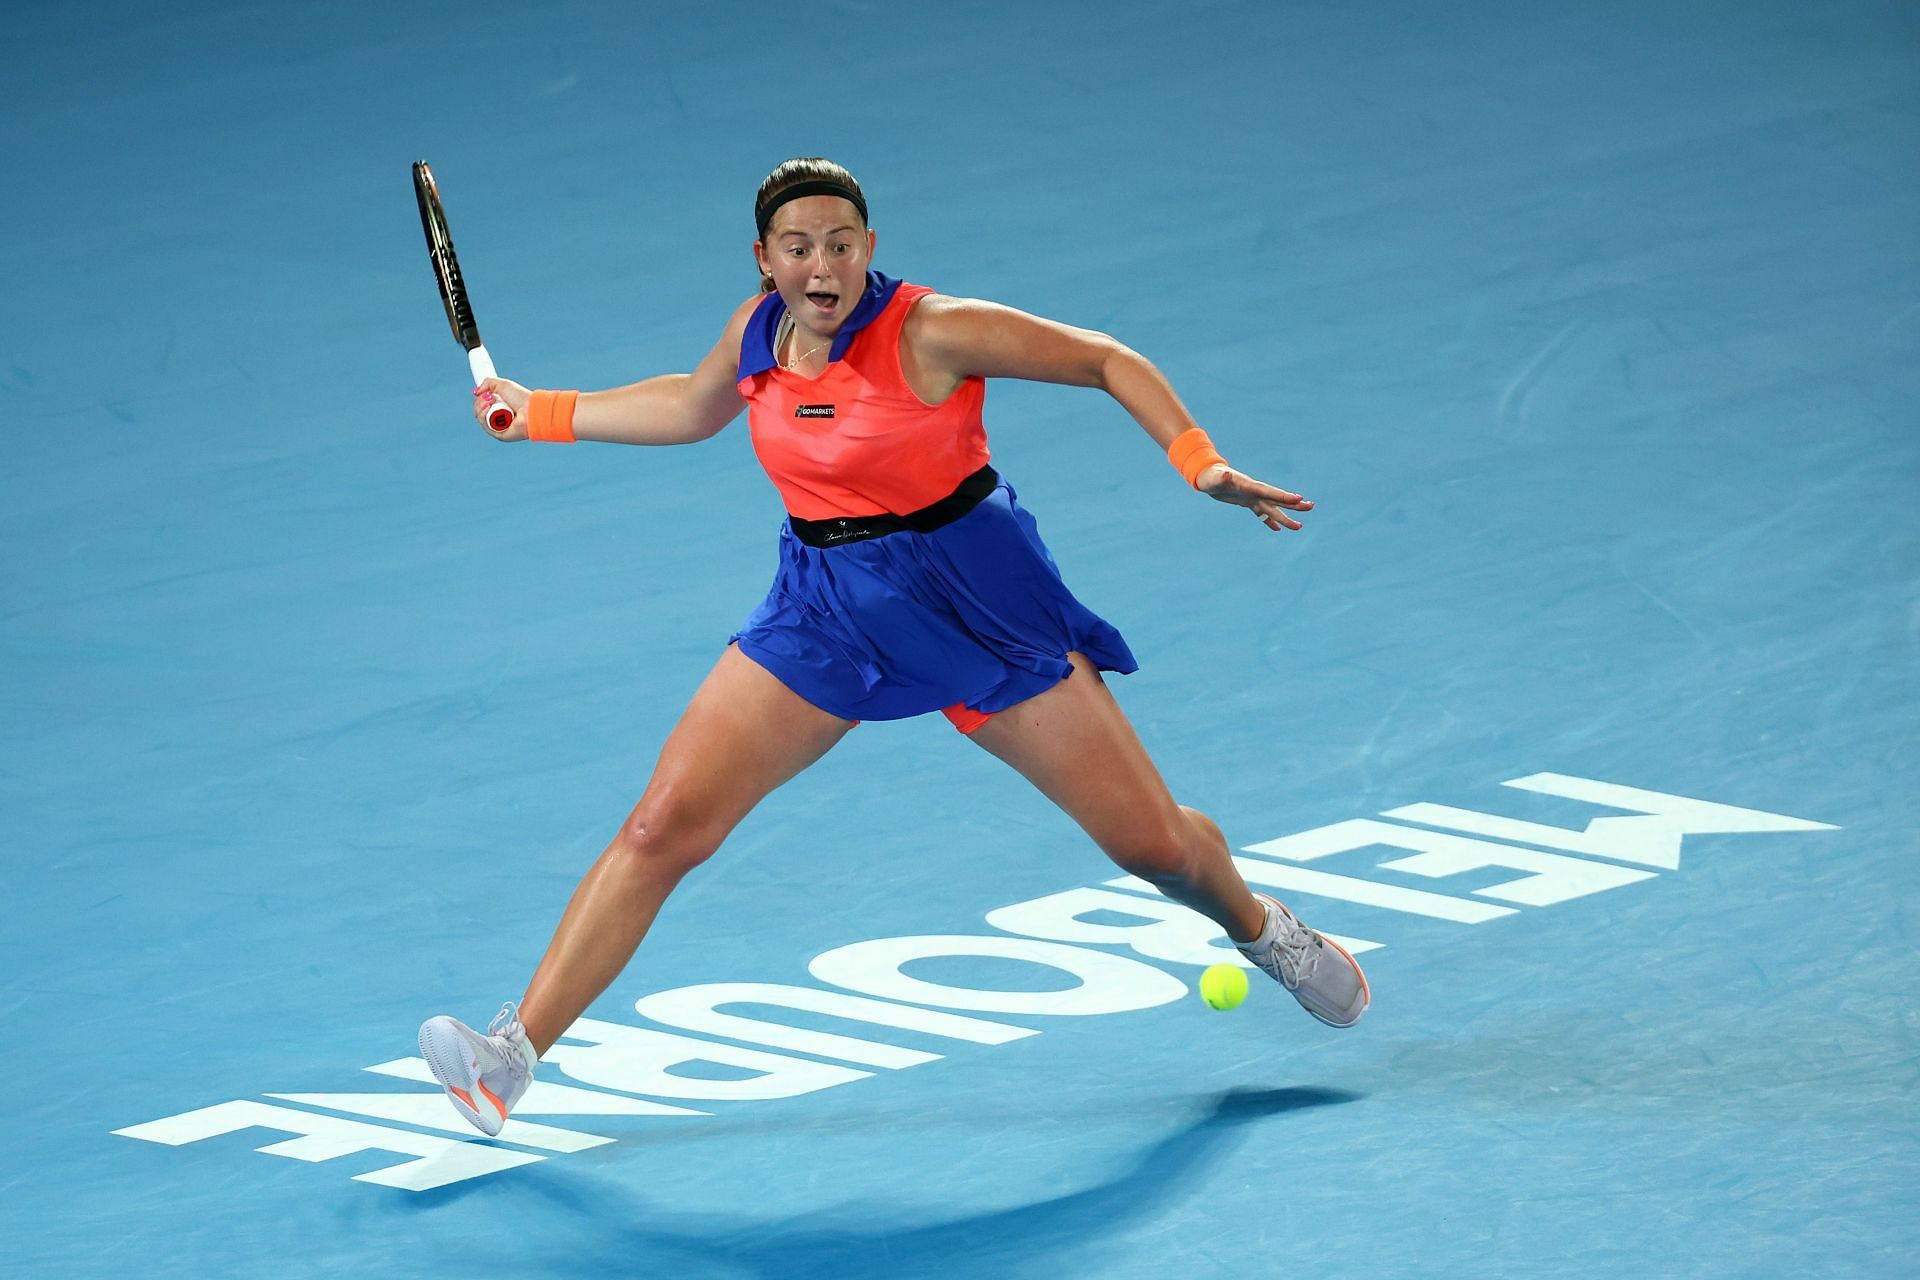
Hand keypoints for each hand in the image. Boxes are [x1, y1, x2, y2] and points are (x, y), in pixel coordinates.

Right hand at [473, 377, 530, 439]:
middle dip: (480, 402)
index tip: (483, 393)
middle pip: (479, 411)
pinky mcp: (500, 435)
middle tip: (489, 397)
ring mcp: (498, 427)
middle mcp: (498, 418)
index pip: (482, 405)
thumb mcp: (503, 385)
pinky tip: (489, 410)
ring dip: (481, 408)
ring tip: (491, 402)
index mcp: (499, 407)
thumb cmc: (521, 398)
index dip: (480, 399)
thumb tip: (476, 392)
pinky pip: (486, 426)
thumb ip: (488, 383)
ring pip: (480, 418)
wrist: (531, 409)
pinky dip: (484, 417)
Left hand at [1196, 463, 1313, 530]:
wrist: (1206, 476)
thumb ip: (1222, 478)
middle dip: (1293, 504)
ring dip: (1285, 516)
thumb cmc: (1210, 476)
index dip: (1283, 496)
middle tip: (1311, 507)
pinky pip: (1260, 513)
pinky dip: (1268, 521)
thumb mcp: (1214, 478)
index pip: (1269, 492)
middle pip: (1276, 499)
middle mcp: (1254, 491)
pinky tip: (1277, 529)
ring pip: (1272, 508)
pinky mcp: (1247, 502)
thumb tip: (1226, 475)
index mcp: (1249, 486)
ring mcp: (1252, 497)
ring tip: (1299, 526)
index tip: (1299, 498)